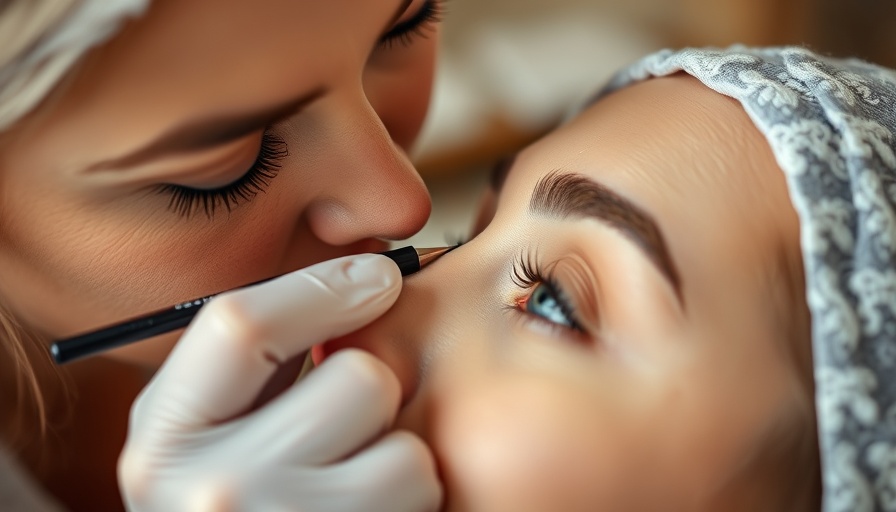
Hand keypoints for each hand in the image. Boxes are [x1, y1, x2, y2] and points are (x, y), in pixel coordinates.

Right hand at [119, 254, 442, 511]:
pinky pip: (420, 497)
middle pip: (357, 382)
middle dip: (373, 394)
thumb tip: (361, 280)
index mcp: (163, 438)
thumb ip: (259, 365)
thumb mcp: (210, 434)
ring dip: (397, 460)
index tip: (377, 276)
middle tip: (345, 432)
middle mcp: (209, 491)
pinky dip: (412, 503)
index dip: (322, 288)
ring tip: (356, 488)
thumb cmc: (233, 507)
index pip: (240, 325)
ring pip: (407, 451)